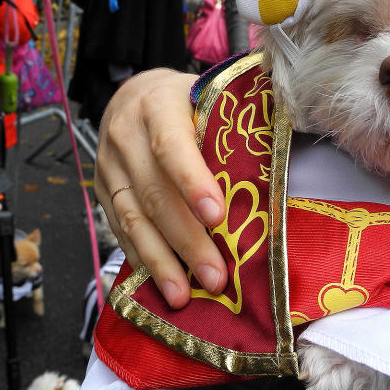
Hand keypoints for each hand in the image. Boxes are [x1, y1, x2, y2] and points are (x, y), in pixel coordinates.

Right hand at [94, 68, 226, 307]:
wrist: (132, 94)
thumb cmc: (187, 98)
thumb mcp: (209, 93)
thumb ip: (237, 117)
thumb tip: (288, 138)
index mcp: (156, 106)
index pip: (171, 147)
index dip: (193, 182)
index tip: (217, 217)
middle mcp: (125, 137)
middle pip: (155, 195)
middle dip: (187, 241)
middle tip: (215, 277)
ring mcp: (108, 167)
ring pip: (133, 220)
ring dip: (161, 262)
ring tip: (183, 296)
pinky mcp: (102, 192)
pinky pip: (120, 230)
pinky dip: (142, 259)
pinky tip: (161, 284)